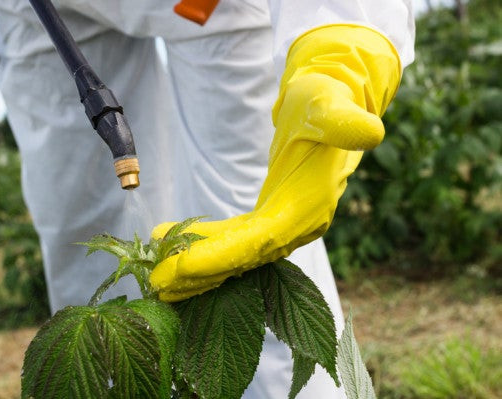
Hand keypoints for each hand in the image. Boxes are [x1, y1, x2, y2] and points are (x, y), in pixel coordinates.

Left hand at [150, 24, 401, 301]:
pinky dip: (206, 245)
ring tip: (158, 277)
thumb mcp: (331, 104)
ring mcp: (287, 225)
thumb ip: (344, 122)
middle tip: (156, 285)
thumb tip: (370, 132)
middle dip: (199, 273)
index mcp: (308, 207)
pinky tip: (175, 241)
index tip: (178, 268)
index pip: (259, 242)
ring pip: (237, 255)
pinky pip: (236, 240)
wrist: (331, 103)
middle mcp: (298, 225)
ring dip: (198, 268)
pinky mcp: (273, 218)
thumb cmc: (325, 101)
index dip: (219, 257)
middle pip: (243, 259)